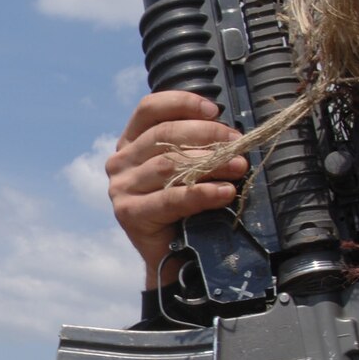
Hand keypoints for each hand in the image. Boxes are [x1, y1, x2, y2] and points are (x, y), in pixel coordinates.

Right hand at [106, 91, 247, 287]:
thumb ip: (193, 146)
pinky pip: (170, 199)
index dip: (182, 103)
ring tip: (238, 167)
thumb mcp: (186, 167)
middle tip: (237, 144)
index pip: (149, 109)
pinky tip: (224, 192)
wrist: (174, 256)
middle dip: (206, 135)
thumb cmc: (184, 205)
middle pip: (162, 135)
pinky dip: (201, 194)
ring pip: (168, 165)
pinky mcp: (129, 213)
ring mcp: (121, 188)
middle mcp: (120, 162)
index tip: (214, 109)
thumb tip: (228, 132)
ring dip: (210, 164)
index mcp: (130, 142)